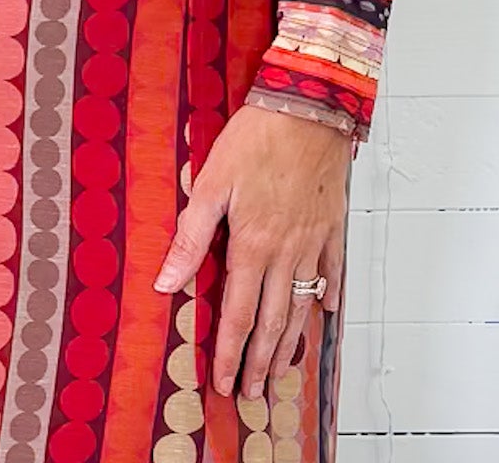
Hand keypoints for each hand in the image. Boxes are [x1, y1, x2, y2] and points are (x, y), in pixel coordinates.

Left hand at [152, 102, 350, 402]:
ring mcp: (313, 241)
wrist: (309, 106)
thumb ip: (191, 236)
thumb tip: (166, 282)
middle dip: (261, 361)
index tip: (225, 382)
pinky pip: (332, 271)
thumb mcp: (212, 182)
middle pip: (273, 321)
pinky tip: (327, 312)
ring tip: (282, 369)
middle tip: (254, 392)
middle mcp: (286, 252)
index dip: (230, 352)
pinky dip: (328, 295)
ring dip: (290, 342)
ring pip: (302, 304)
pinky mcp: (331, 225)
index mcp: (253, 244)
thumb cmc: (258, 137)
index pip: (238, 313)